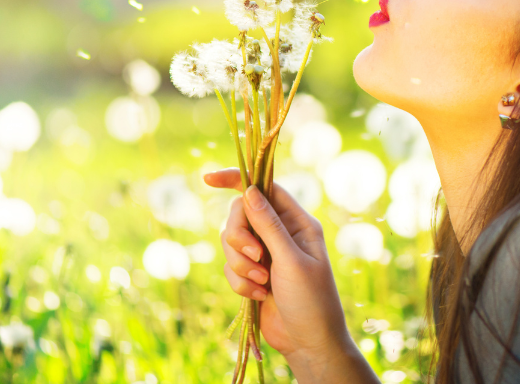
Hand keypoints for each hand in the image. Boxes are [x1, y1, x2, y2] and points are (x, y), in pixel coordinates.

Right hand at [204, 169, 351, 360]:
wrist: (307, 342)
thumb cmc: (311, 300)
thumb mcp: (291, 260)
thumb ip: (268, 226)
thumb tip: (249, 191)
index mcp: (297, 222)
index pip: (265, 188)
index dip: (237, 179)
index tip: (208, 178)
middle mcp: (280, 232)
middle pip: (240, 215)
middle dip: (239, 238)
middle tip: (255, 257)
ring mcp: (265, 253)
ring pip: (231, 242)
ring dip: (241, 265)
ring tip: (262, 283)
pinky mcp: (251, 273)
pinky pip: (230, 266)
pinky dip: (240, 282)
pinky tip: (260, 297)